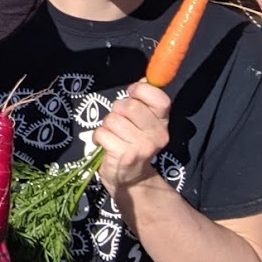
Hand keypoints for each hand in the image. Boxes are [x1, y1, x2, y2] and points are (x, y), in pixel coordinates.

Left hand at [93, 81, 170, 197]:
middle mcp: (156, 135)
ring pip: (112, 119)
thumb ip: (143, 102)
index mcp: (163, 123)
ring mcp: (141, 146)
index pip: (159, 98)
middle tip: (119, 122)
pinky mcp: (123, 155)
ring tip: (113, 135)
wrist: (131, 180)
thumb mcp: (144, 124)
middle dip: (117, 110)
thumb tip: (144, 80)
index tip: (132, 94)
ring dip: (106, 125)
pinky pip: (102, 133)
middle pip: (130, 106)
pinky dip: (98, 137)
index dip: (141, 90)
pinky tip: (105, 145)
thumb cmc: (133, 144)